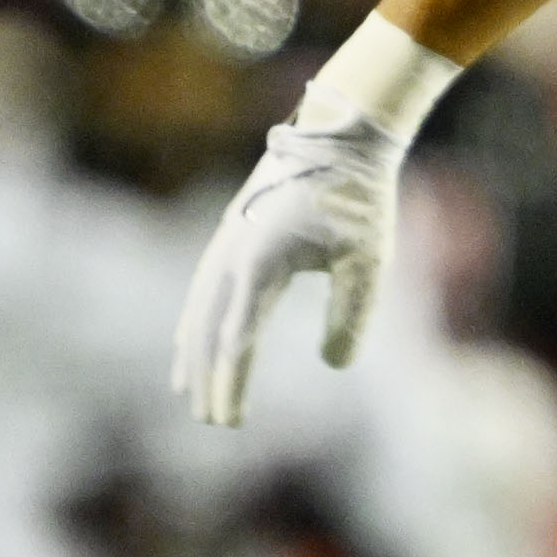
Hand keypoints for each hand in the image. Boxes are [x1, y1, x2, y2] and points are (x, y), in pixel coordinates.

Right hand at [171, 93, 404, 426]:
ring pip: (198, 310)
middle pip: (208, 331)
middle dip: (209, 378)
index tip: (232, 423)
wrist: (343, 133)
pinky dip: (193, 320)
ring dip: (193, 353)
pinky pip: (202, 287)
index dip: (232, 384)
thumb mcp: (368, 259)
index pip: (238, 341)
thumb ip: (351, 315)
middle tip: (214, 420)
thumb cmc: (361, 196)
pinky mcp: (231, 231)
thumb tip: (335, 365)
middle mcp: (232, 256)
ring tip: (187, 392)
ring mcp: (227, 241)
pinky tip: (190, 339)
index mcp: (261, 265)